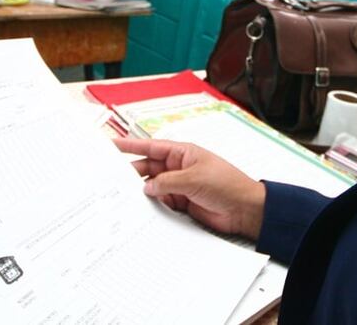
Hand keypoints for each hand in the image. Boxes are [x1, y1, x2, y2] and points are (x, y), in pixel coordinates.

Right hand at [113, 137, 265, 239]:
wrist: (244, 210)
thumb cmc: (227, 185)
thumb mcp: (193, 179)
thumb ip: (167, 182)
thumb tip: (146, 186)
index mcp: (183, 153)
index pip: (152, 147)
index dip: (131, 146)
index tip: (113, 145)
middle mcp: (179, 168)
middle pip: (149, 168)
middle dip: (132, 173)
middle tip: (112, 179)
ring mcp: (180, 186)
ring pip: (153, 187)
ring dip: (141, 192)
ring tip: (123, 197)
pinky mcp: (182, 203)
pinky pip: (161, 203)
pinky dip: (152, 206)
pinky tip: (141, 210)